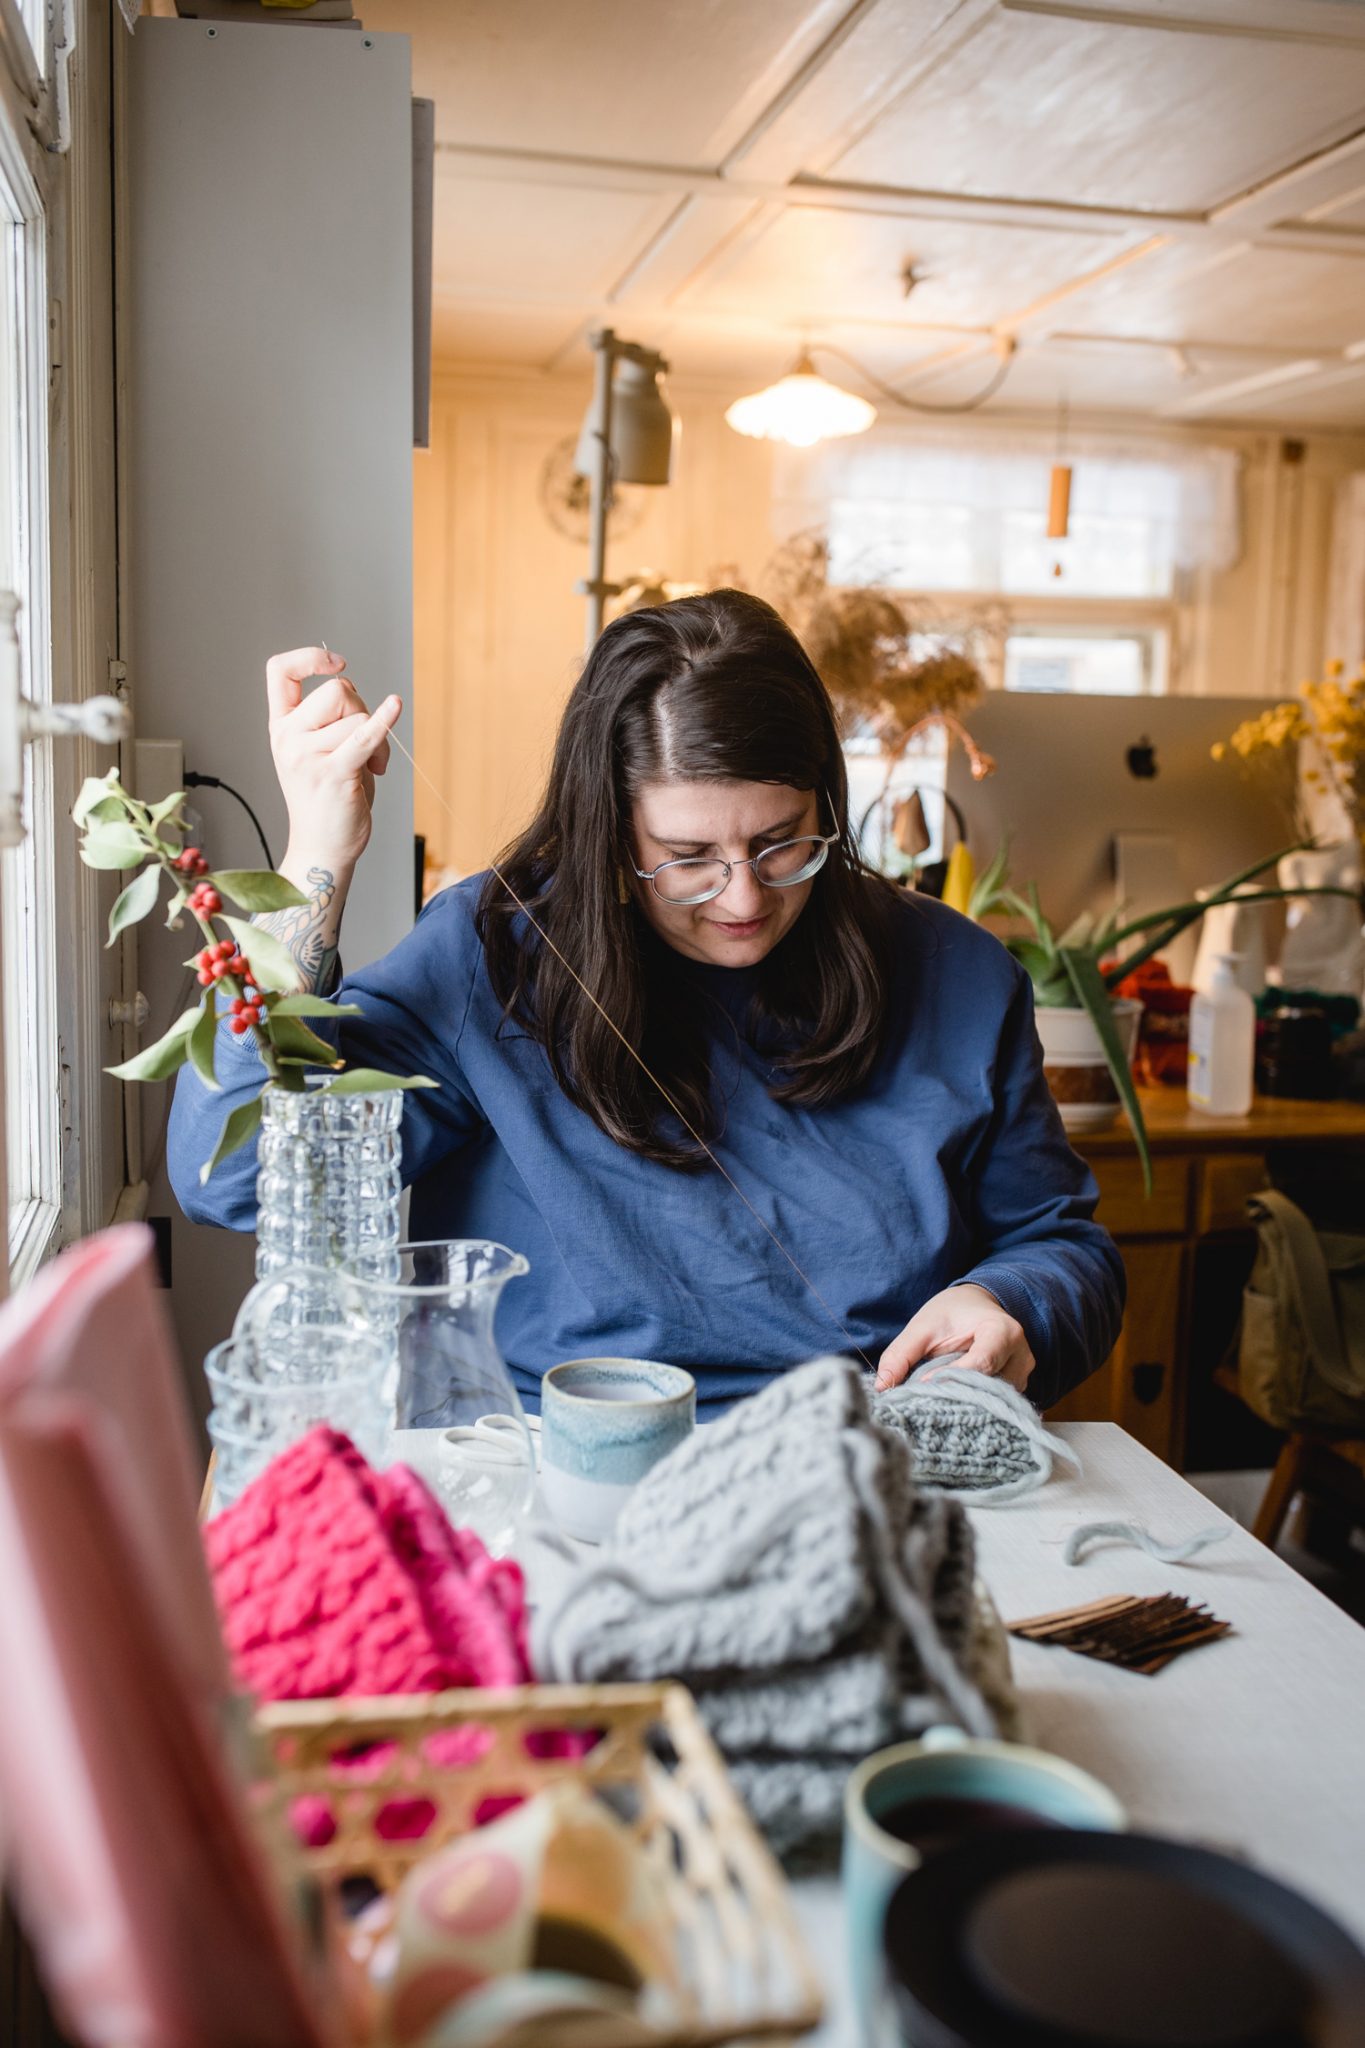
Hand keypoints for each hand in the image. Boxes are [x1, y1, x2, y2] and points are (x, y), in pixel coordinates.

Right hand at [265, 646, 400, 872]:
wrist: (323, 848)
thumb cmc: (327, 799)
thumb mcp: (317, 751)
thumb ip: (329, 719)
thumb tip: (353, 689)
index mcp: (281, 727)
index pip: (280, 672)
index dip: (309, 658)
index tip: (337, 664)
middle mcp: (288, 738)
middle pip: (336, 691)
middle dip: (362, 709)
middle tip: (369, 742)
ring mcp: (308, 756)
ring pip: (358, 717)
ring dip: (379, 739)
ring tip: (373, 766)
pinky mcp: (334, 774)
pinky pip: (365, 735)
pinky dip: (384, 719)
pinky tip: (395, 706)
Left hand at [875, 1284, 1035, 1393]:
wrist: (977, 1306)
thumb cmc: (951, 1313)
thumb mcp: (922, 1327)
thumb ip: (901, 1354)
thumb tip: (882, 1387)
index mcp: (1002, 1330)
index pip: (982, 1362)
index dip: (953, 1377)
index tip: (925, 1385)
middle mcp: (1021, 1355)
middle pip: (990, 1387)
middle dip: (957, 1395)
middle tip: (926, 1401)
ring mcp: (1022, 1374)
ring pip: (994, 1401)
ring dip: (965, 1403)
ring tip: (939, 1402)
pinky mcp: (1017, 1388)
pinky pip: (996, 1405)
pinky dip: (973, 1405)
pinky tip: (953, 1404)